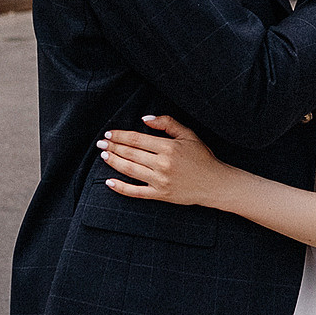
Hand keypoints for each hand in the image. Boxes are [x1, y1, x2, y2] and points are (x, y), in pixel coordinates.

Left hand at [100, 113, 225, 204]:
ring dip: (114, 162)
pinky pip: (136, 192)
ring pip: (130, 170)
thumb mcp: (188, 134)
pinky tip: (109, 182)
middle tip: (100, 144)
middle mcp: (162, 164)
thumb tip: (145, 119)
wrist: (215, 183)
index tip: (108, 134)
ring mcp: (160, 181)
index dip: (120, 136)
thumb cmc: (202, 157)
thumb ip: (167, 123)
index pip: (137, 139)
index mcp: (168, 147)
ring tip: (104, 156)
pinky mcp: (160, 195)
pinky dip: (121, 188)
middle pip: (131, 153)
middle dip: (113, 147)